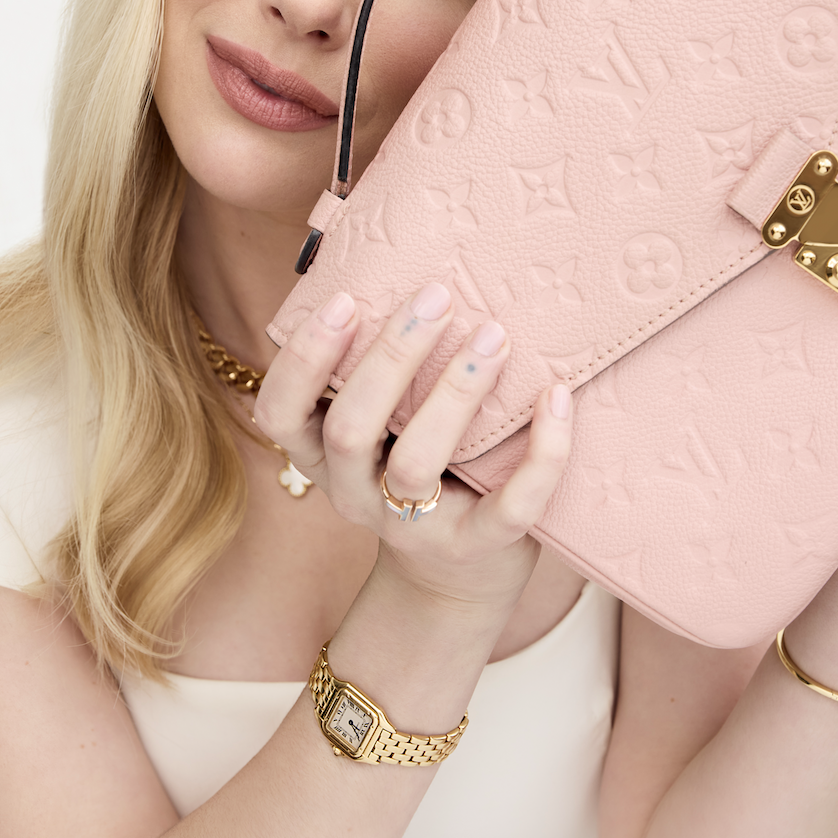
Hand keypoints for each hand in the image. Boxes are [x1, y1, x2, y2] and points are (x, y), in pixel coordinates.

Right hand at [254, 282, 573, 613]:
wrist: (458, 576)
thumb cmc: (418, 467)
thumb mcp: (380, 425)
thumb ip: (374, 371)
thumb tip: (394, 260)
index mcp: (323, 457)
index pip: (281, 413)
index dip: (304, 360)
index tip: (346, 301)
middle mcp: (355, 494)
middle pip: (352, 429)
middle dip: (390, 358)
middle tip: (436, 296)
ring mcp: (413, 527)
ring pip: (417, 464)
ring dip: (454, 393)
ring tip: (494, 336)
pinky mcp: (477, 548)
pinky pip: (511, 507)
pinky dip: (540, 453)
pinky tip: (556, 397)